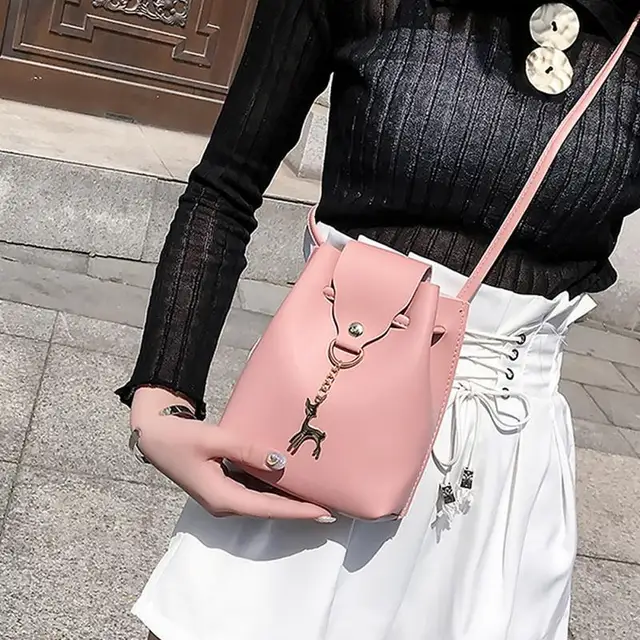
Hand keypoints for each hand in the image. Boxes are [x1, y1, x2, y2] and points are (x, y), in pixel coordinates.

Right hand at [130, 387, 333, 520]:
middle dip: (299, 510)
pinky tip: (290, 481)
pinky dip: (274, 490)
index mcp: (221, 497)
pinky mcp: (223, 486)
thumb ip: (247, 450)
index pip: (268, 509)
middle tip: (331, 507)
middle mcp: (224, 503)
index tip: (324, 511)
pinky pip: (254, 492)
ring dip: (288, 501)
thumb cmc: (180, 437)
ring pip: (262, 502)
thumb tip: (279, 463)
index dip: (297, 511)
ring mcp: (223, 496)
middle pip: (269, 510)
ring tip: (317, 496)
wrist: (154, 436)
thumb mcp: (215, 439)